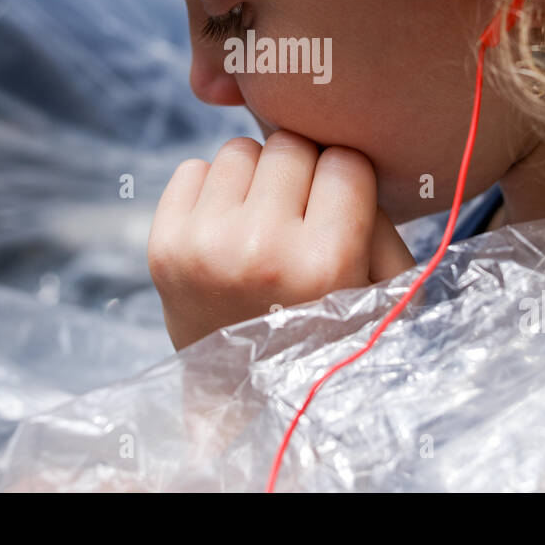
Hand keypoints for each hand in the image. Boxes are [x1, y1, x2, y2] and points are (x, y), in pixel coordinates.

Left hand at [149, 130, 416, 349]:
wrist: (244, 399)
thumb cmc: (324, 335)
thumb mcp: (381, 291)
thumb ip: (381, 218)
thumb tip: (344, 146)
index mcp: (324, 264)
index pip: (346, 161)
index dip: (347, 183)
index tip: (340, 212)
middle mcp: (260, 250)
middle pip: (290, 146)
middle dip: (300, 173)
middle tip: (299, 216)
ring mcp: (204, 246)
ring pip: (240, 150)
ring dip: (254, 179)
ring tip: (261, 224)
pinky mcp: (162, 246)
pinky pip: (193, 168)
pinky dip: (211, 190)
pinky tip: (226, 230)